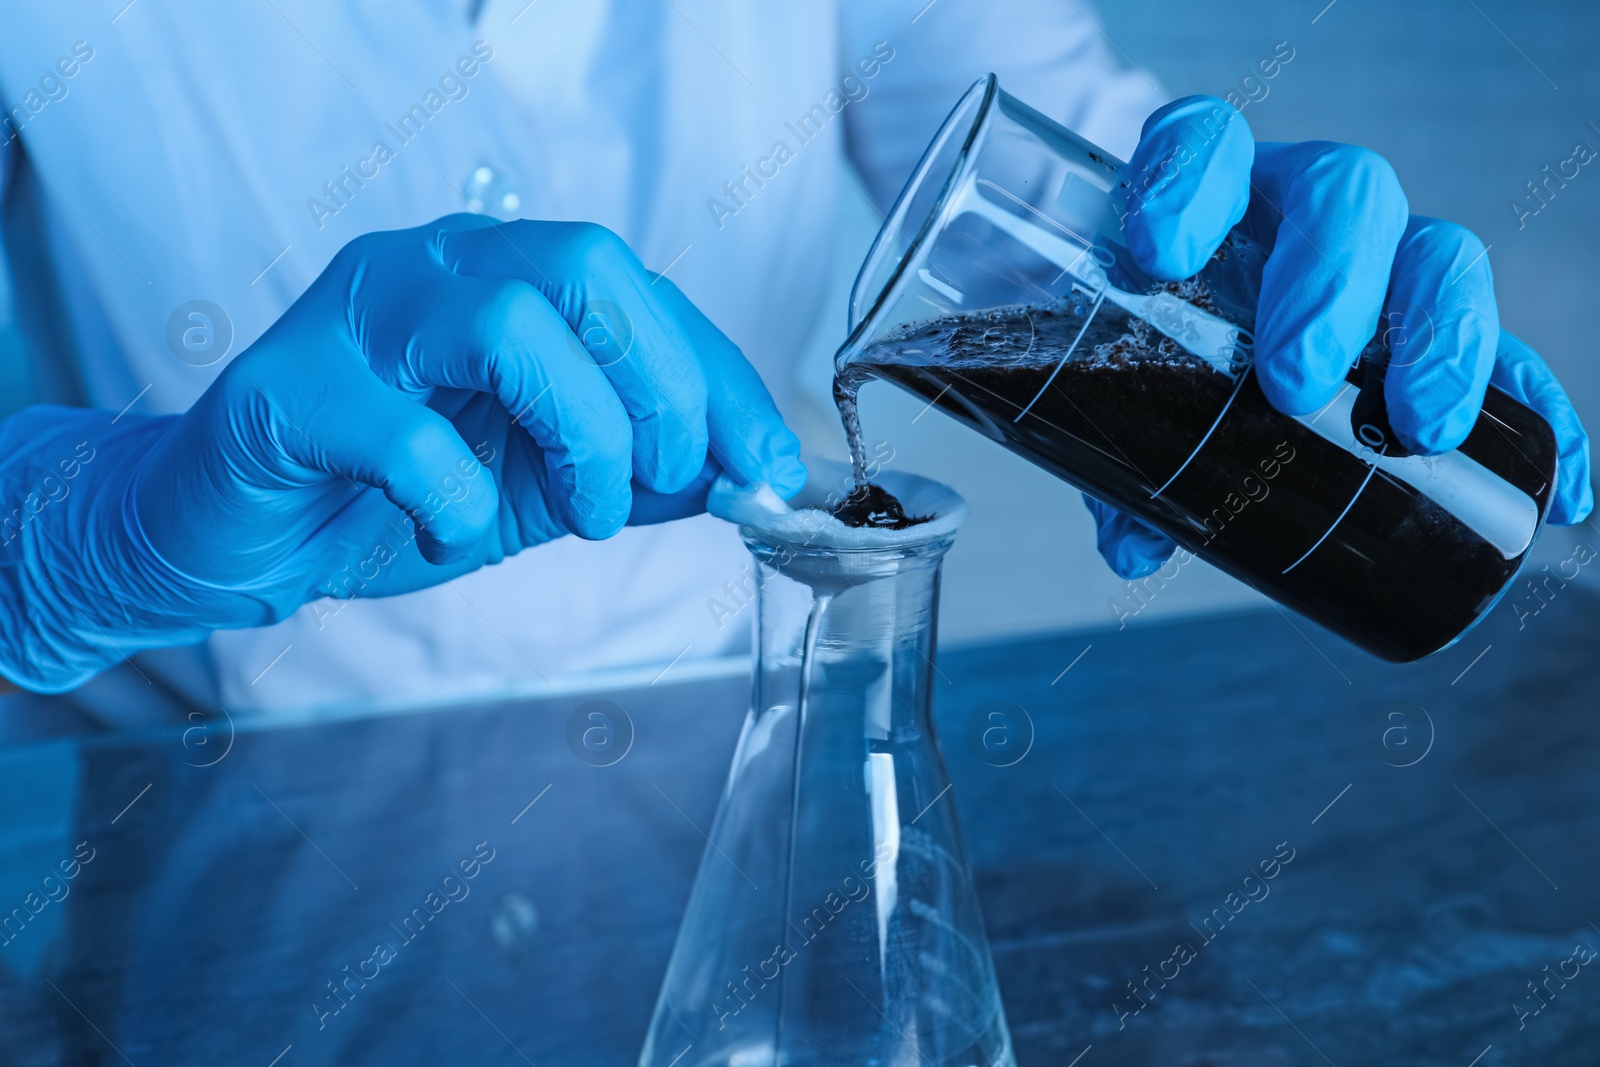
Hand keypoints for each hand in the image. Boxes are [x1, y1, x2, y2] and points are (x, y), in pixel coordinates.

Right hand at [0, 214, 803, 691]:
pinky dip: (458, 496)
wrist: (227, 531)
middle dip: (659, 386)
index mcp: (504, 278)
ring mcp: (356, 316)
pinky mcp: (285, 389)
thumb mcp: (539, 486)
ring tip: (582, 513)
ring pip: (507, 322)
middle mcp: (435, 270)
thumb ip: (636, 473)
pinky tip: (454, 530)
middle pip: (586, 267)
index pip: (641, 295)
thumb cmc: (385, 496)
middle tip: (664, 482)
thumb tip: (746, 478)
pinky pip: (401, 430)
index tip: (772, 469)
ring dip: (581, 432)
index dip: (721, 381)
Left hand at [1086, 96, 1592, 578]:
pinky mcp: (1436, 321)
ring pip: (1437, 255)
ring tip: (1421, 426)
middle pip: (1346, 195)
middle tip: (1294, 380)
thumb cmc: (1150, 331)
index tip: (1160, 252)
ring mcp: (1383, 257)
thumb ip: (1114, 439)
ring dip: (1439, 339)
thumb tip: (1132, 549)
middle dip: (1327, 286)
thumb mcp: (1117, 371)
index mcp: (1214, 189)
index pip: (1206, 142)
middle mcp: (1305, 207)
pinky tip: (1554, 484)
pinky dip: (1537, 412)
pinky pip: (1508, 351)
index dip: (1188, 183)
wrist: (1190, 316)